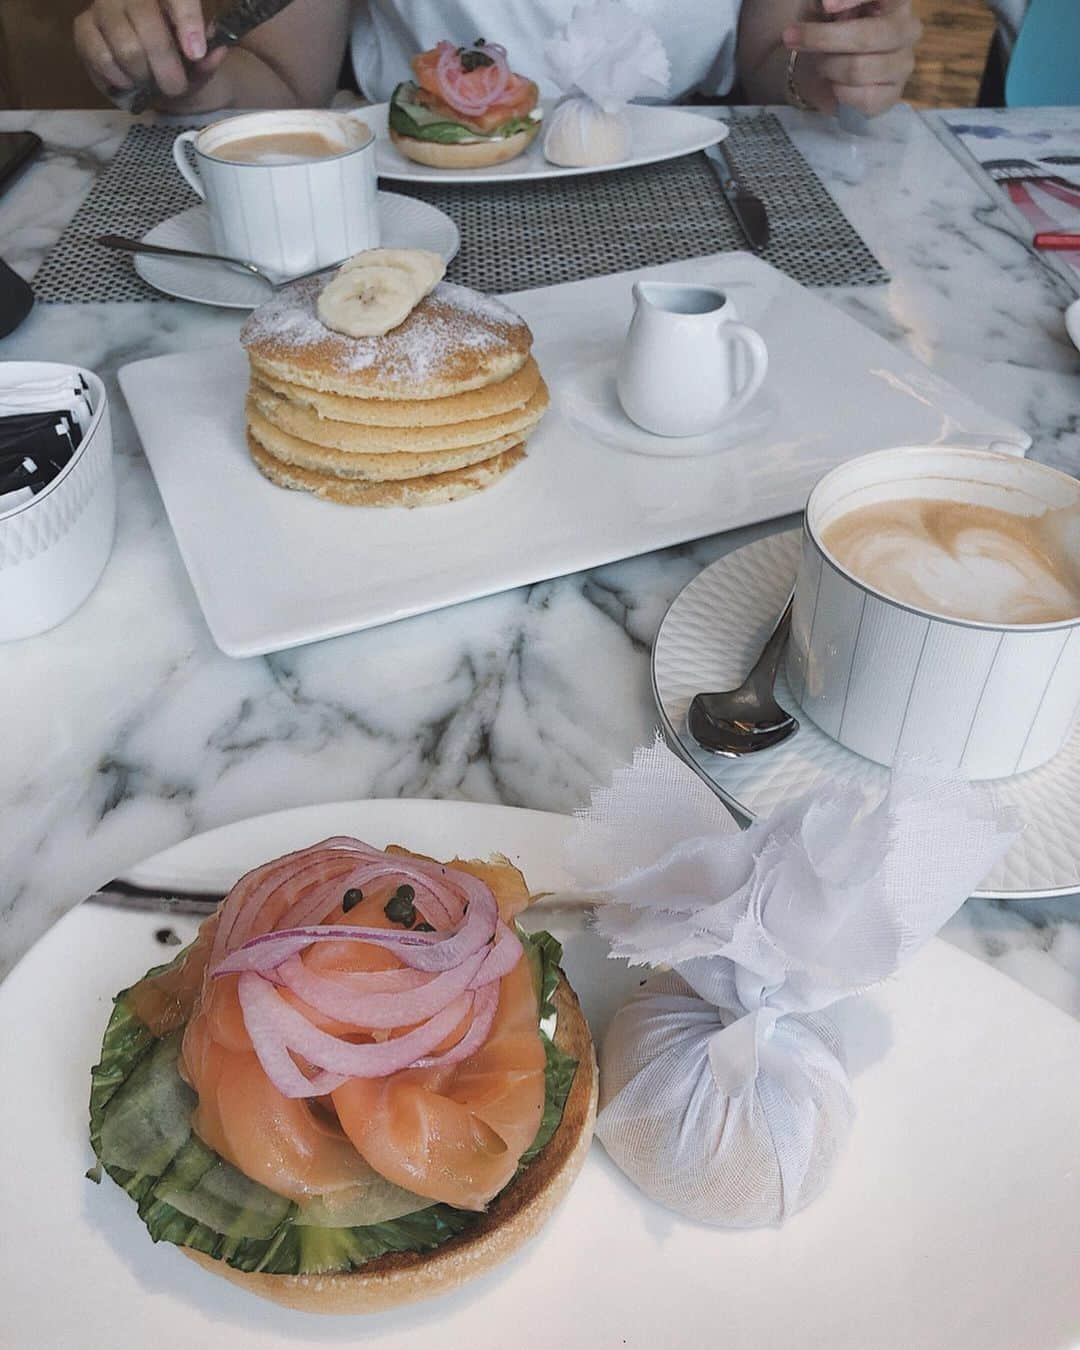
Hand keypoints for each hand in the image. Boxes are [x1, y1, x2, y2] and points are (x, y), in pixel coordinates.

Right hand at [73, 0, 228, 103]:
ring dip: (143, 76)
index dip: (187, 19)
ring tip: (149, 81)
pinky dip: (121, 80)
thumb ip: (208, 58)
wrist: (150, 67)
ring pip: (127, 48)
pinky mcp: (83, 27)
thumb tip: (216, 51)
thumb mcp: (199, 61)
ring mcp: (103, 5)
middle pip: (148, 25)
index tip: (196, 53)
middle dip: (167, 67)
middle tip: (175, 87)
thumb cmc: (178, 58)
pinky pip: (102, 59)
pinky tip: (129, 80)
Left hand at [783, 0, 921, 116]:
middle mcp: (908, 28)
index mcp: (895, 0)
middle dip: (824, 40)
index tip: (824, 6)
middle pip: (867, 37)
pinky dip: (838, 93)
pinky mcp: (894, 95)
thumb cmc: (825, 25)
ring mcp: (904, 63)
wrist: (821, 66)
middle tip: (792, 38)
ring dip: (828, 67)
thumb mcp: (818, 5)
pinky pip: (862, 99)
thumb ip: (821, 0)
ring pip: (857, 69)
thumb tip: (823, 3)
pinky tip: (836, 85)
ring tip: (822, 63)